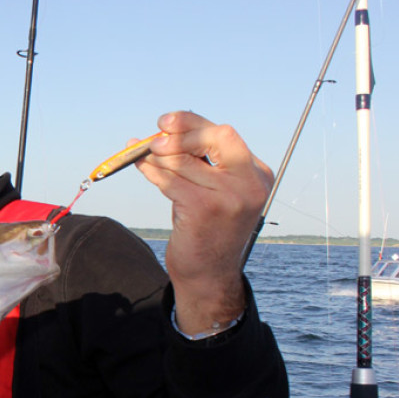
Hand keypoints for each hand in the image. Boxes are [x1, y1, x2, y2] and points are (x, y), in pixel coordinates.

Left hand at [135, 111, 273, 333]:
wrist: (208, 275)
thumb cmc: (205, 230)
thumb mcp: (211, 191)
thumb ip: (198, 163)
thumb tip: (161, 133)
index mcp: (257, 174)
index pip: (225, 135)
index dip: (193, 123)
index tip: (165, 122)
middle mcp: (250, 183)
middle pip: (215, 137)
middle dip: (181, 132)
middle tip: (154, 137)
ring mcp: (231, 196)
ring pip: (184, 159)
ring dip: (158, 155)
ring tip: (142, 155)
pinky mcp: (205, 208)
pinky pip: (170, 179)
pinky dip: (151, 170)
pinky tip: (141, 167)